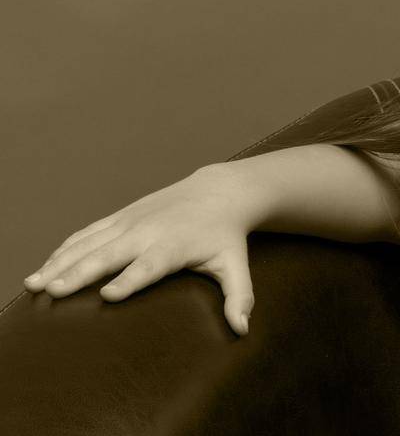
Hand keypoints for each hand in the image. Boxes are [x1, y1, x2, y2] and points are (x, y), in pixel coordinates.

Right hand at [22, 163, 259, 334]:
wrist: (220, 192)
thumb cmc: (225, 236)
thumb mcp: (235, 265)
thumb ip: (238, 297)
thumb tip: (243, 329)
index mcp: (175, 246)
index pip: (150, 266)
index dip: (130, 280)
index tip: (109, 296)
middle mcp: (148, 231)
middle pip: (110, 254)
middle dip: (80, 272)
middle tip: (52, 291)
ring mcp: (131, 221)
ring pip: (90, 242)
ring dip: (60, 262)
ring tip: (34, 284)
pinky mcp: (121, 216)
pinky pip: (88, 232)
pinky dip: (64, 248)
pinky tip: (44, 266)